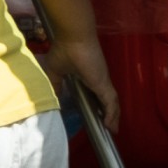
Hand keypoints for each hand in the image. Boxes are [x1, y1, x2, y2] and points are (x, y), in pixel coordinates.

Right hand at [41, 22, 120, 140]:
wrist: (72, 37)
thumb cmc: (64, 51)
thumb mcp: (56, 72)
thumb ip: (56, 85)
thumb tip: (53, 98)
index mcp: (88, 77)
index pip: (96, 95)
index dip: (98, 106)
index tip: (97, 118)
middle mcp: (98, 80)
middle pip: (107, 101)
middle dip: (108, 115)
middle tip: (108, 128)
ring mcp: (103, 82)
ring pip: (112, 104)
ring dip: (113, 117)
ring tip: (112, 130)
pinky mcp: (103, 84)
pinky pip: (111, 103)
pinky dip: (112, 115)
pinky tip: (110, 126)